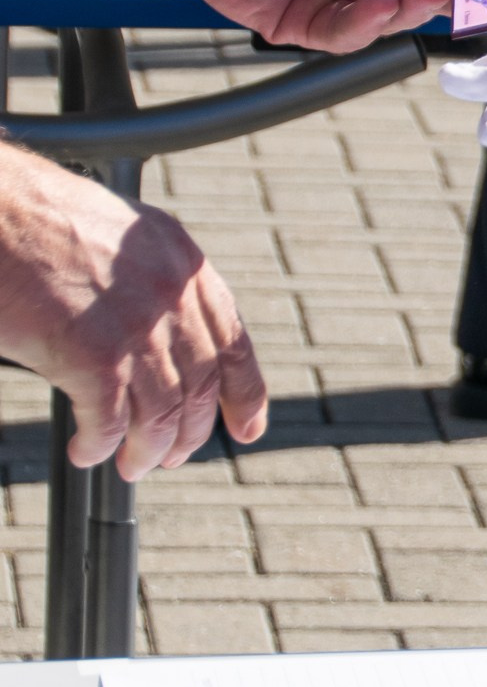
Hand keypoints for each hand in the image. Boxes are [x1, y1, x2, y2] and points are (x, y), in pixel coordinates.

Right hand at [0, 140, 266, 474]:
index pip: (234, 341)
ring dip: (146, 450)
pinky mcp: (93, 356)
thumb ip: (153, 283)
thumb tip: (164, 340)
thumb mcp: (123, 239)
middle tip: (169, 457)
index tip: (247, 429)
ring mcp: (137, 327)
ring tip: (129, 464)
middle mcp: (172, 296)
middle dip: (189, 433)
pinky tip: (86, 449)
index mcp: (184, 264)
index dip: (246, 394)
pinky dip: (99, 444)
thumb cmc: (39, 222)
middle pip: (201, 386)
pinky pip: (109, 421)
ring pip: (161, 414)